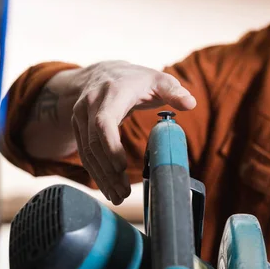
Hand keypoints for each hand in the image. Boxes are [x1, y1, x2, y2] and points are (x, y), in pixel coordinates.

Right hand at [70, 60, 195, 204]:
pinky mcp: (78, 128)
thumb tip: (191, 102)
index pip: (103, 122)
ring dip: (101, 176)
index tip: (122, 167)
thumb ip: (174, 92)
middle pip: (94, 143)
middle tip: (123, 192)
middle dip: (108, 170)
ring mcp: (81, 116)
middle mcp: (91, 104)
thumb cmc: (138, 80)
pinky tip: (108, 187)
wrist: (105, 72)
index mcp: (112, 93)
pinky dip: (96, 172)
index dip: (110, 146)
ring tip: (117, 196)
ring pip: (87, 152)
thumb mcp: (159, 80)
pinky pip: (84, 153)